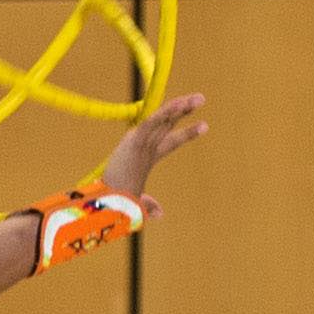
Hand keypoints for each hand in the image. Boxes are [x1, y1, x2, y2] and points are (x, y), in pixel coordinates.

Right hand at [98, 91, 209, 211]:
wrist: (109, 198)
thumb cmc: (118, 200)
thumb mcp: (136, 201)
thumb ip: (149, 204)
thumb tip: (160, 215)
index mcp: (147, 157)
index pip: (171, 141)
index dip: (187, 133)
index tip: (205, 126)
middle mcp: (146, 145)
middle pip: (169, 123)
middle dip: (185, 111)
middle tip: (201, 98)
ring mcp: (141, 141)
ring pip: (164, 119)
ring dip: (181, 107)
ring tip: (200, 98)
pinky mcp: (135, 140)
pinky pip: (153, 122)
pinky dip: (165, 112)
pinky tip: (179, 104)